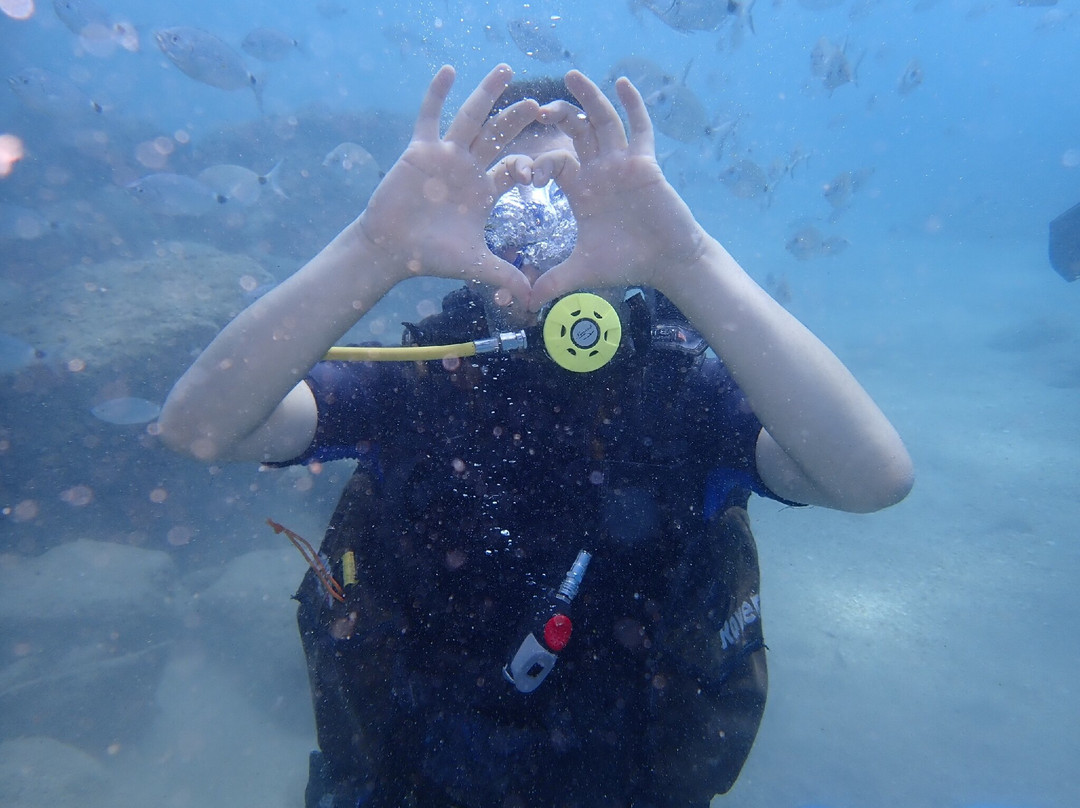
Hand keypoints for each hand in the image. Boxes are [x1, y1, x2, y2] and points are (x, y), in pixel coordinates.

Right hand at [356, 64, 538, 305]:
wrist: (392, 251)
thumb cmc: (431, 256)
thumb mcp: (475, 265)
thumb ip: (504, 274)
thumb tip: (532, 298)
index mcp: (485, 191)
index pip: (516, 170)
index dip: (535, 164)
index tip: (556, 157)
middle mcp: (469, 168)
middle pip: (499, 137)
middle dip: (518, 120)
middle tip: (542, 104)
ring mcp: (445, 155)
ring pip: (471, 118)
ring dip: (487, 94)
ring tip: (507, 70)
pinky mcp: (420, 150)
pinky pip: (429, 116)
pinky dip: (437, 94)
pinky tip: (450, 70)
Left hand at [528, 70, 707, 308]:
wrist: (665, 264)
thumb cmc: (626, 263)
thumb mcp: (580, 271)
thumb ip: (551, 281)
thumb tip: (522, 302)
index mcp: (581, 189)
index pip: (553, 162)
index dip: (536, 163)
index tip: (525, 175)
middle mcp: (599, 170)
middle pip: (575, 132)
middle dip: (557, 117)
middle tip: (535, 107)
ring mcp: (622, 163)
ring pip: (602, 121)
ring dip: (588, 98)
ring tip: (570, 76)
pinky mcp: (645, 162)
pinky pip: (639, 128)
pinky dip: (632, 105)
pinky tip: (621, 82)